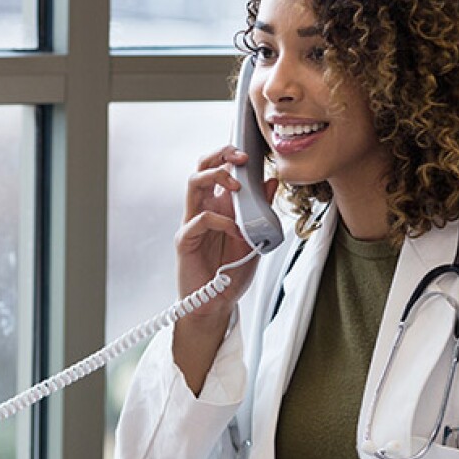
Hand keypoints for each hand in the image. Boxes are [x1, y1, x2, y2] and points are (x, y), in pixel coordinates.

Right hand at [171, 146, 272, 391]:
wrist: (216, 305)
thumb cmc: (232, 273)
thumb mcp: (257, 238)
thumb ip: (264, 210)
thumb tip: (273, 181)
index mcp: (220, 205)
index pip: (220, 168)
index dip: (231, 154)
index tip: (252, 153)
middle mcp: (204, 208)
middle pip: (202, 166)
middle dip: (221, 155)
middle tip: (242, 158)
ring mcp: (192, 222)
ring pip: (194, 183)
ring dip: (216, 177)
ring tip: (237, 186)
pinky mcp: (185, 240)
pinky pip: (198, 220)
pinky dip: (220, 220)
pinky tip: (235, 231)